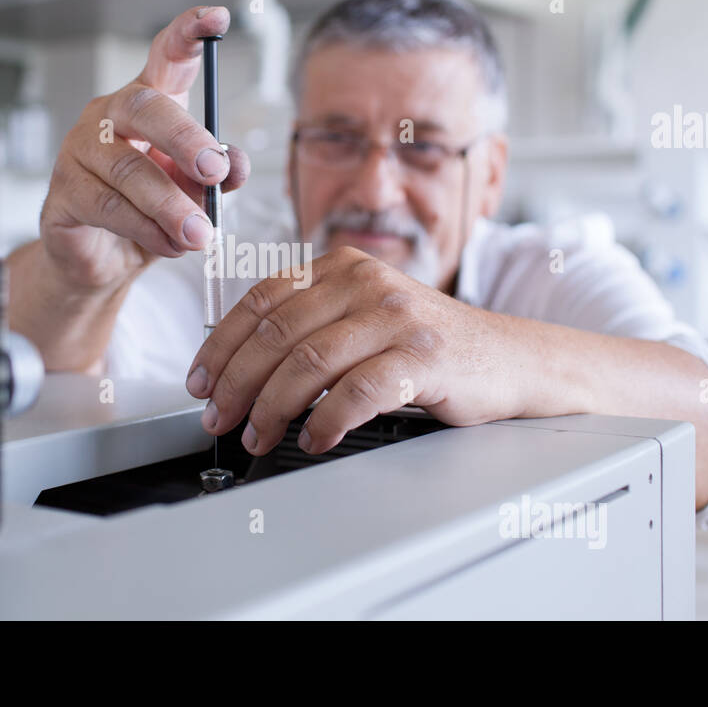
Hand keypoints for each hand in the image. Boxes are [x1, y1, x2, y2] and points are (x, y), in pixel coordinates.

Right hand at [39, 5, 248, 294]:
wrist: (106, 259)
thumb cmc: (151, 211)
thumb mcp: (195, 191)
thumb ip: (219, 175)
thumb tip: (234, 166)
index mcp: (148, 104)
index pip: (166, 56)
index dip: (189, 34)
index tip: (217, 19)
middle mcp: (110, 116)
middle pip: (144, 108)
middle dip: (185, 139)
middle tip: (214, 171)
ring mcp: (79, 152)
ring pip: (128, 169)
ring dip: (170, 205)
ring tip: (200, 234)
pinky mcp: (62, 193)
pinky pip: (108, 207)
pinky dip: (146, 229)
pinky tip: (169, 244)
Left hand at [184, 246, 528, 454]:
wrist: (508, 359)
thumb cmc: (426, 346)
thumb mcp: (363, 317)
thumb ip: (310, 326)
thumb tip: (236, 368)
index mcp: (342, 267)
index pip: (261, 301)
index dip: (220, 345)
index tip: (199, 382)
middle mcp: (366, 282)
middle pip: (276, 335)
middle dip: (236, 384)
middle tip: (219, 419)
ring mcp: (396, 317)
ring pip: (308, 364)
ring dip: (272, 409)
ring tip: (259, 436)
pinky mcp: (423, 355)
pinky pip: (357, 392)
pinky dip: (326, 421)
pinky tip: (314, 439)